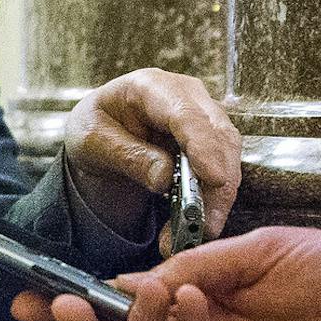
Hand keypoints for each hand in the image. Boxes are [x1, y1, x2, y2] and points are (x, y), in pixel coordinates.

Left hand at [62, 69, 242, 246]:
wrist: (102, 130)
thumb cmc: (96, 127)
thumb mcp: (93, 141)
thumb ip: (127, 157)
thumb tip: (164, 179)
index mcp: (150, 86)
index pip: (185, 114)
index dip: (202, 146)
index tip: (214, 178)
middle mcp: (186, 96)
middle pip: (217, 137)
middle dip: (216, 184)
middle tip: (203, 225)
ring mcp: (204, 116)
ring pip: (227, 157)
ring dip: (217, 199)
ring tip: (195, 234)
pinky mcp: (212, 140)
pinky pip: (223, 171)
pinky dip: (214, 200)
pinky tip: (198, 226)